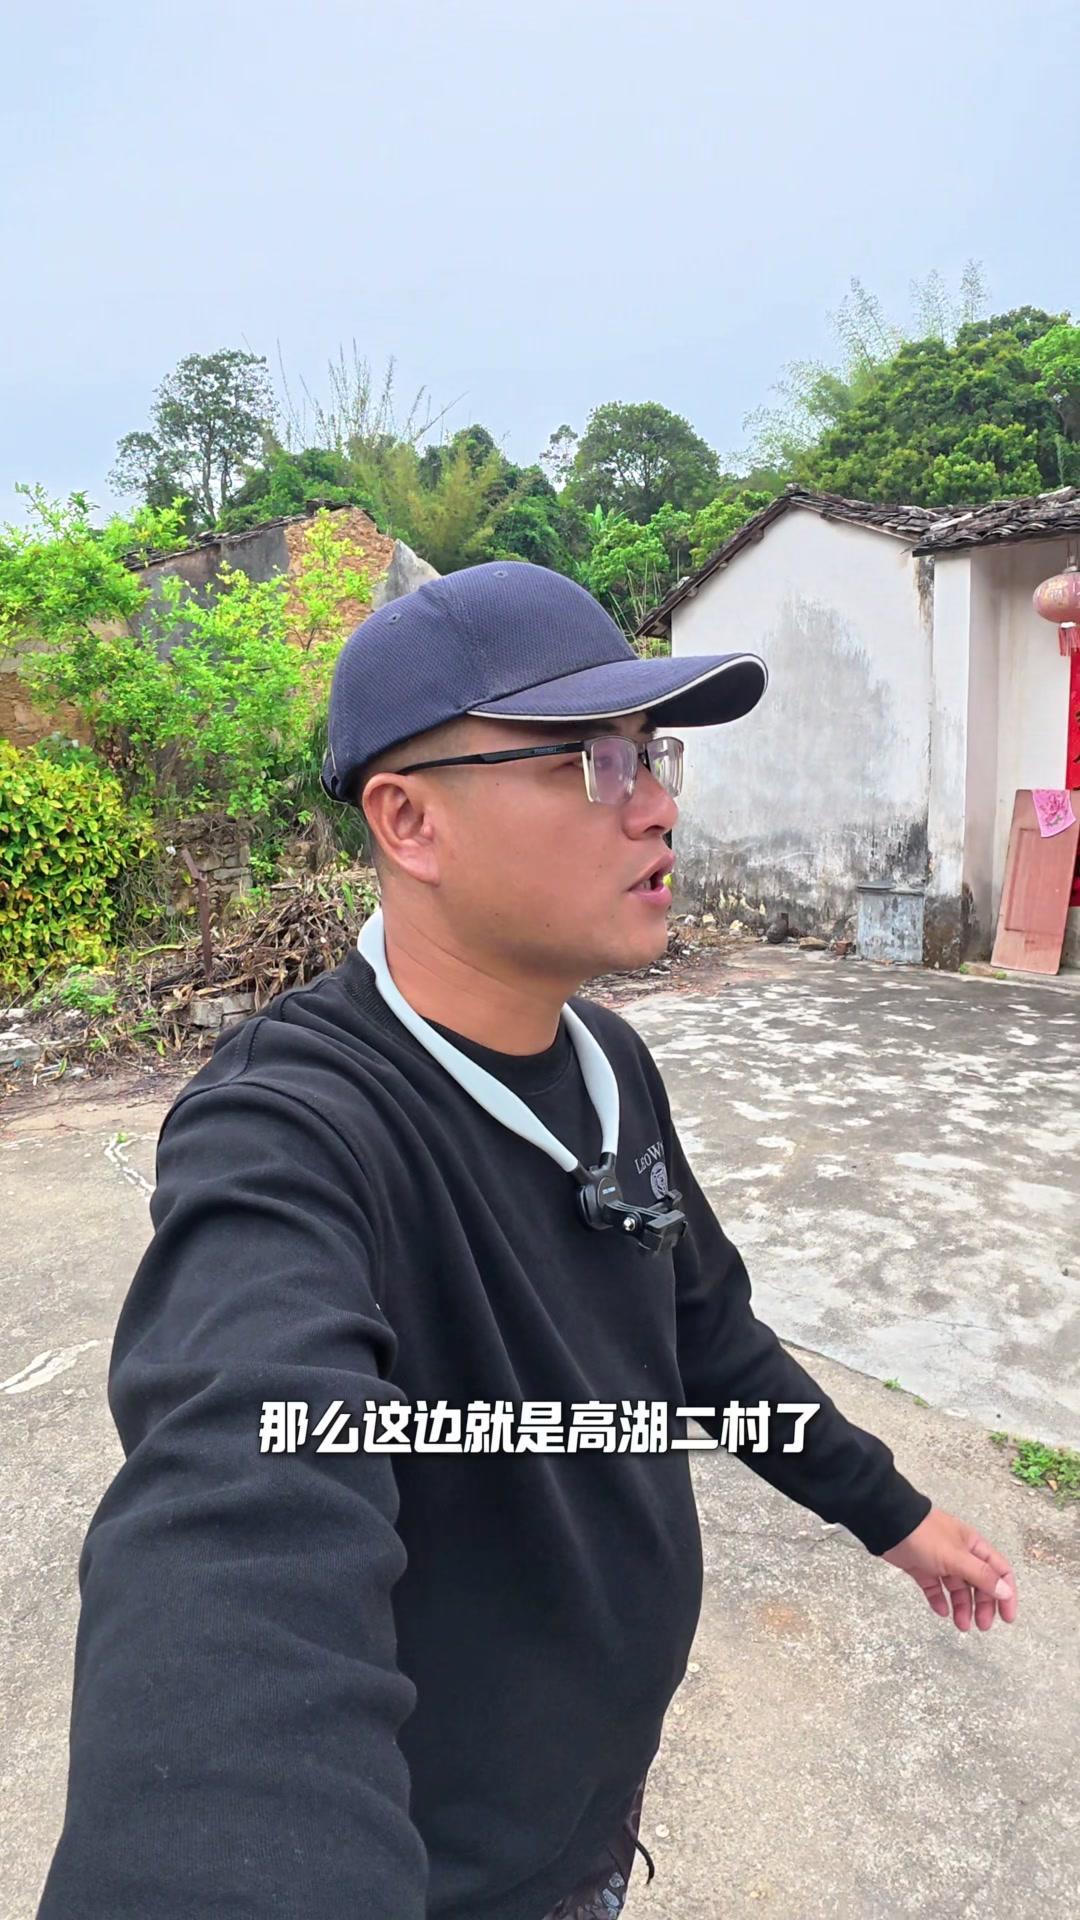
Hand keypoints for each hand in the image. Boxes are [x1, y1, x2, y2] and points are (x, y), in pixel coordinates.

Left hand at [881, 1508, 1017, 1631]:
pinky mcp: (922, 1568)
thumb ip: (981, 1575)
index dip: (1006, 1594)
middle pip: (979, 1583)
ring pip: (957, 1588)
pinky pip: (935, 1588)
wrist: (888, 1525)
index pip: (999, 1571)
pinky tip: (941, 1612)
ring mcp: (940, 1562)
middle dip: (983, 1605)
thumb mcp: (957, 1556)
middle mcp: (960, 1554)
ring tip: (961, 1625)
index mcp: (973, 1546)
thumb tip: (1006, 1592)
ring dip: (962, 1607)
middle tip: (982, 1626)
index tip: (1007, 1618)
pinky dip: (940, 1600)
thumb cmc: (926, 1536)